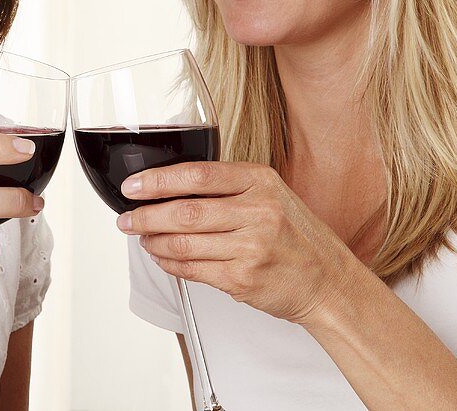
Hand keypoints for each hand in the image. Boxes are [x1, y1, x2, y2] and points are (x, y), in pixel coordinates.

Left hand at [118, 161, 356, 324]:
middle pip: (185, 211)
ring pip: (183, 243)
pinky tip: (162, 257)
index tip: (132, 186)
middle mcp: (257, 211)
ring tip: (142, 238)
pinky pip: (193, 269)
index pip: (197, 175)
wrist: (329, 281)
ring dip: (154, 241)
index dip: (157, 180)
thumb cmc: (297, 237)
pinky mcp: (243, 278)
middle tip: (127, 218)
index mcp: (260, 181)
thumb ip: (228, 188)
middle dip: (145, 215)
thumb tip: (171, 188)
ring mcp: (251, 247)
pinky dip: (170, 264)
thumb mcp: (272, 195)